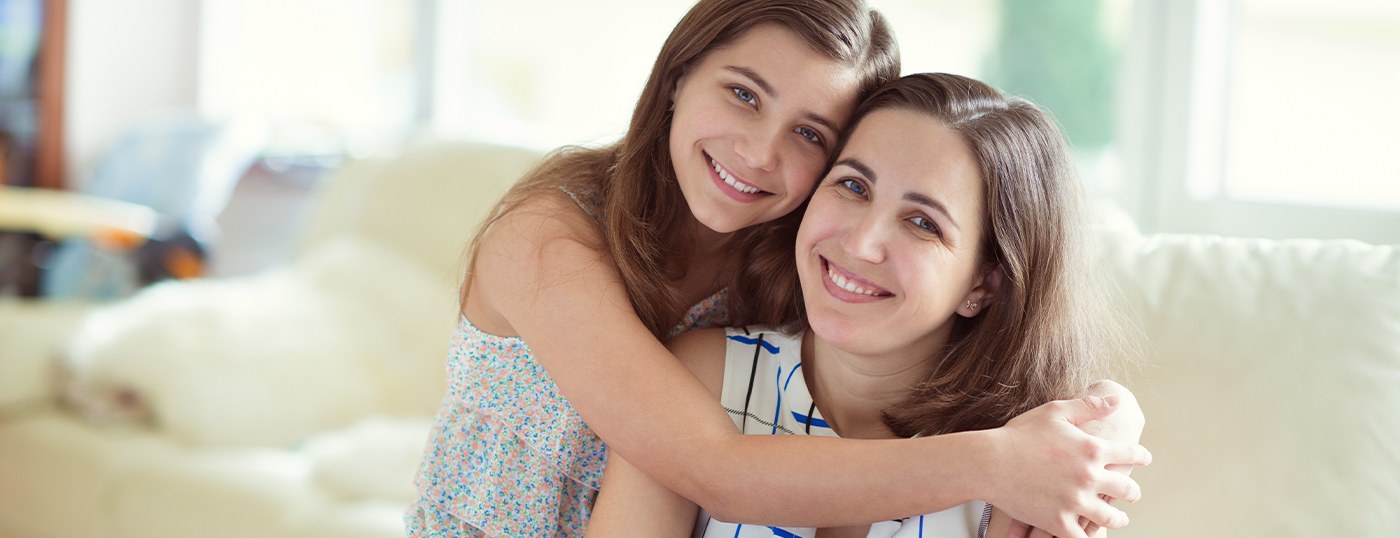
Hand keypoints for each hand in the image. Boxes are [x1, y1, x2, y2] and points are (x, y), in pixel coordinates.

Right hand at [984, 394, 1151, 537]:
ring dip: (1118, 518)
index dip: (1141, 457)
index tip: (1144, 459)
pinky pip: (1083, 536)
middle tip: (1133, 493)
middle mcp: (1089, 476)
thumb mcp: (1055, 412)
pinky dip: (1089, 535)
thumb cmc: (1018, 435)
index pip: (1130, 454)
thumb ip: (1088, 406)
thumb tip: (1116, 401)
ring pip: (1111, 517)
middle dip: (1133, 492)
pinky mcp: (1058, 522)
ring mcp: (1075, 502)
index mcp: (1092, 448)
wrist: (989, 462)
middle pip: (1127, 489)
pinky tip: (1090, 533)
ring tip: (1118, 518)